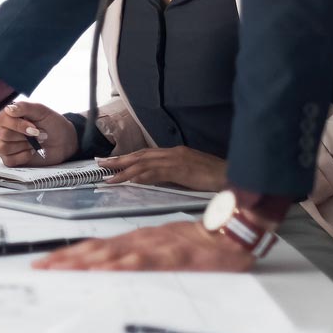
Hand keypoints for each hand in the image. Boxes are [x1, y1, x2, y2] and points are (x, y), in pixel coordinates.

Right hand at [0, 101, 75, 167]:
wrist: (64, 141)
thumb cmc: (51, 123)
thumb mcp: (41, 111)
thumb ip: (24, 107)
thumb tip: (9, 109)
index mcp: (8, 116)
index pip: (1, 119)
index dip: (17, 125)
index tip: (34, 128)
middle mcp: (4, 129)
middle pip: (4, 134)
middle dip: (25, 136)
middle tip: (40, 134)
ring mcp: (6, 145)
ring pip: (4, 148)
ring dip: (25, 146)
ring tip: (37, 143)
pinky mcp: (11, 158)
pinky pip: (9, 160)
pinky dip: (23, 156)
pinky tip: (32, 152)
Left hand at [34, 219, 256, 272]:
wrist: (231, 231)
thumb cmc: (199, 243)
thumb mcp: (165, 250)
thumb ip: (142, 259)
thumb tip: (115, 271)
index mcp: (136, 241)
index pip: (95, 248)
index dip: (70, 255)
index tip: (47, 262)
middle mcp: (138, 240)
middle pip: (95, 250)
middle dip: (65, 259)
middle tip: (40, 267)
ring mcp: (152, 246)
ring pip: (110, 254)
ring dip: (82, 262)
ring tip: (59, 268)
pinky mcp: (170, 256)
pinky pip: (140, 261)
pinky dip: (118, 266)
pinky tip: (102, 271)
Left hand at [98, 146, 227, 191]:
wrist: (232, 176)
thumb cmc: (214, 177)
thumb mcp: (190, 172)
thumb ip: (174, 173)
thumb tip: (158, 179)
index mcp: (174, 152)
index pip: (145, 153)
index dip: (127, 156)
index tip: (112, 160)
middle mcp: (172, 152)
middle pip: (140, 155)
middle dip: (119, 159)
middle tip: (101, 163)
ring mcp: (176, 159)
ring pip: (143, 163)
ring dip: (124, 170)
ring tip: (108, 175)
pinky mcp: (179, 169)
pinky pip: (155, 173)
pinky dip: (140, 176)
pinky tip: (129, 180)